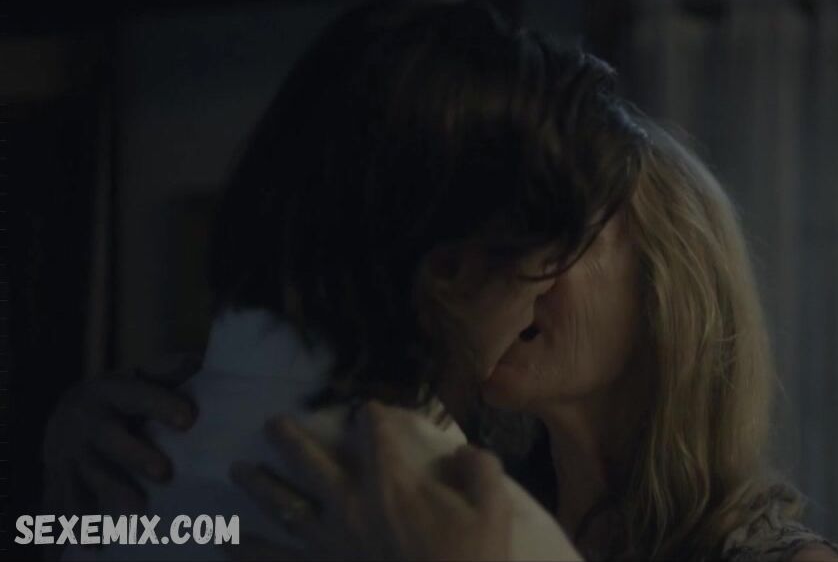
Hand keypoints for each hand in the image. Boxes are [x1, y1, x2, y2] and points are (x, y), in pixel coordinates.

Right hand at [41, 353, 200, 514]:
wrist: (67, 412)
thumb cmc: (123, 396)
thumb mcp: (140, 375)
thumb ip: (169, 371)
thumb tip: (200, 361)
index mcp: (110, 392)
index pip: (137, 395)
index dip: (160, 405)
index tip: (188, 419)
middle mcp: (86, 421)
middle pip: (109, 439)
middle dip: (135, 455)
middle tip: (164, 473)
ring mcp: (71, 453)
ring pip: (89, 474)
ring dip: (112, 493)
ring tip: (136, 512)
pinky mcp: (60, 478)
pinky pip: (66, 502)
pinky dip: (78, 523)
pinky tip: (92, 542)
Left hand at [227, 401, 512, 561]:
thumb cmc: (473, 559)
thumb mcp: (493, 509)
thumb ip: (480, 469)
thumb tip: (465, 451)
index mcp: (392, 485)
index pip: (376, 435)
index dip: (372, 416)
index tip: (368, 410)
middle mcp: (351, 507)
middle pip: (311, 463)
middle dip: (290, 439)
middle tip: (273, 423)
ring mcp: (330, 543)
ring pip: (284, 506)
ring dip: (258, 485)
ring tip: (237, 469)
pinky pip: (276, 560)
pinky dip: (247, 551)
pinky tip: (225, 542)